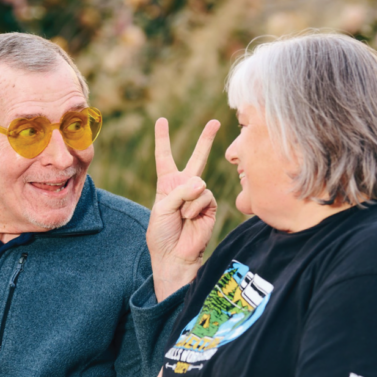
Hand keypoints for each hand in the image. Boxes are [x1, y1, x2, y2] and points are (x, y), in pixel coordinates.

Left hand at [147, 117, 220, 273]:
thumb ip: (180, 191)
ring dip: (186, 200)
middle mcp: (184, 187)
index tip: (161, 120)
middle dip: (206, 140)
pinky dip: (195, 206)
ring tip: (182, 216)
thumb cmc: (162, 233)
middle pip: (197, 158)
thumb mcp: (162, 207)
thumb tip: (202, 183)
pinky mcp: (210, 206)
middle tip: (215, 122)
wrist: (175, 256)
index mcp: (167, 185)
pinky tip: (190, 219)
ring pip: (198, 182)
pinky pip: (204, 195)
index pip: (165, 157)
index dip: (163, 139)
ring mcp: (199, 196)